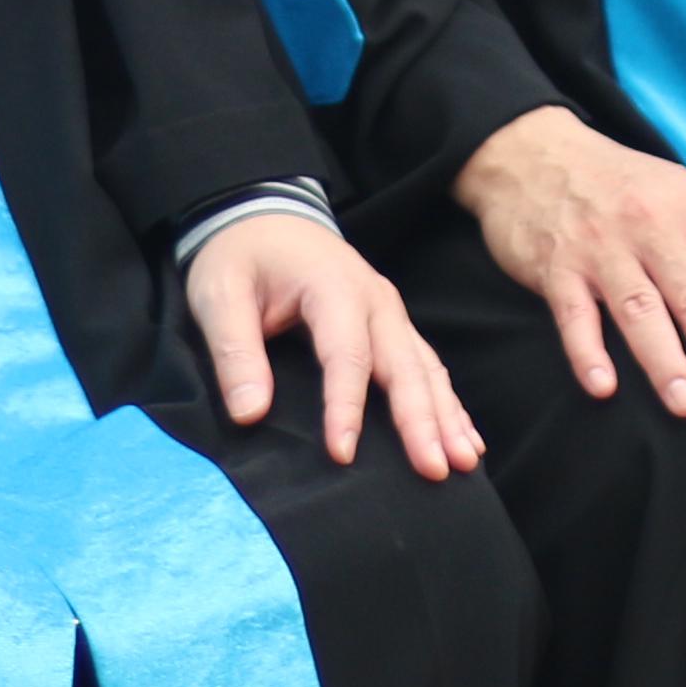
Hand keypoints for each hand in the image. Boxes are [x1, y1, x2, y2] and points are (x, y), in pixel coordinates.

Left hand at [184, 215, 483, 478]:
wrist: (265, 215)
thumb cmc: (241, 256)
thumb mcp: (219, 294)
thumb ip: (234, 352)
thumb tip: (249, 414)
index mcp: (333, 287)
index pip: (346, 355)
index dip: (346, 408)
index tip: (343, 455)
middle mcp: (375, 300)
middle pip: (403, 365)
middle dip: (422, 420)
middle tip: (434, 470)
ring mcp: (390, 312)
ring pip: (426, 369)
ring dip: (447, 417)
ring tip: (464, 463)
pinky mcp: (392, 326)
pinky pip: (428, 367)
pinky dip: (450, 404)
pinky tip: (466, 440)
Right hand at [452, 106, 685, 417]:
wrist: (532, 151)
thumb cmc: (620, 185)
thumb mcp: (682, 201)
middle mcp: (651, 227)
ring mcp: (601, 248)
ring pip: (640, 309)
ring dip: (665, 360)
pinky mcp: (556, 267)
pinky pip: (574, 314)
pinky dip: (587, 351)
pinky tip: (604, 386)